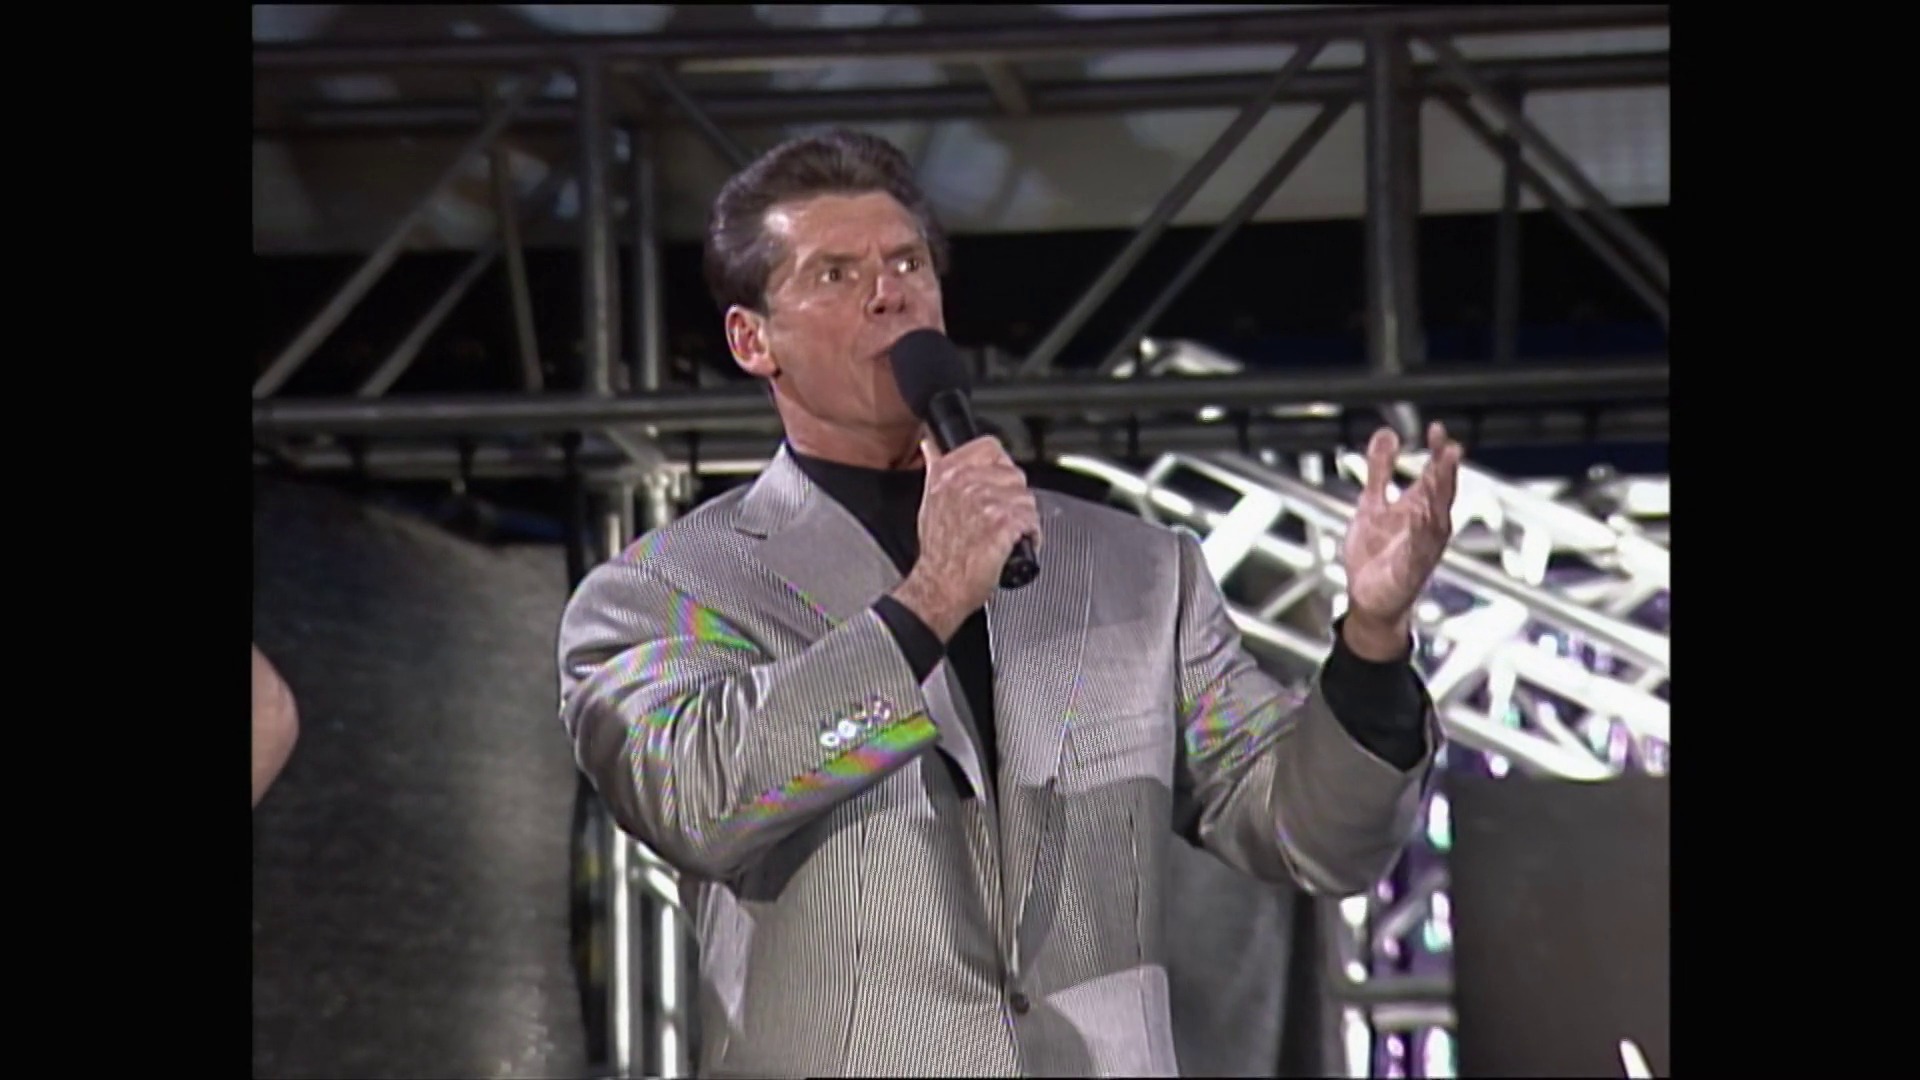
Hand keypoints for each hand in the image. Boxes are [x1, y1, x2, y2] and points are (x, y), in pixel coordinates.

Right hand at [892, 435, 1041, 639]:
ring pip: (1026, 499)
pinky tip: (1013, 546)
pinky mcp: (1004, 523)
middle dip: (1013, 498)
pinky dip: (1030, 536)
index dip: (1000, 468)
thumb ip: (935, 470)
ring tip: (1005, 535)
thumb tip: (930, 446)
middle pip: (1015, 475)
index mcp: (948, 472)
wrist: (940, 586)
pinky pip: (1032, 521)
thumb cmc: (938, 551)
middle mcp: (967, 482)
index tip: (998, 485)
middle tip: (999, 519)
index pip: (991, 448)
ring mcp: (986, 501)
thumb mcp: (929, 502)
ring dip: (1022, 519)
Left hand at [1341, 422, 1462, 659]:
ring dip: (1439, 498)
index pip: (1435, 475)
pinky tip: (1420, 518)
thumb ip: (1380, 470)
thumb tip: (1387, 433)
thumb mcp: (1373, 503)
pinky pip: (1418, 551)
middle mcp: (1428, 527)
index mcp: (1420, 508)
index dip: (1438, 453)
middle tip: (1449, 447)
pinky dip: (1420, 536)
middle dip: (1445, 471)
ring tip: (1440, 475)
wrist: (1368, 597)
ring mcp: (1423, 549)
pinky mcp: (1411, 571)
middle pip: (1441, 494)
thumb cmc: (1376, 552)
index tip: (1436, 429)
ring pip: (1436, 520)